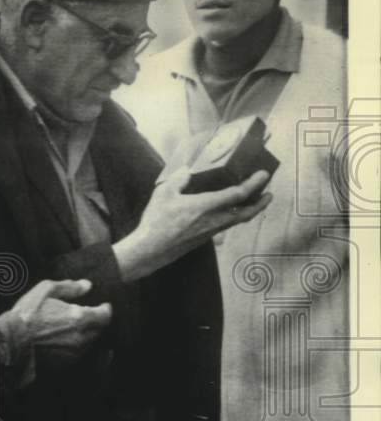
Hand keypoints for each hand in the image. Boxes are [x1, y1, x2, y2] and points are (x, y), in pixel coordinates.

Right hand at [0, 279, 111, 365]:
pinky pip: (77, 353)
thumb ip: (69, 287)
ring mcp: (74, 353)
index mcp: (80, 317)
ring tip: (73, 327)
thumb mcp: (45, 291)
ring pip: (89, 343)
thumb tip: (86, 285)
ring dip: (86, 334)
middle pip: (99, 330)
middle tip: (88, 315)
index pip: (105, 315)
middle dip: (96, 322)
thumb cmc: (26, 315)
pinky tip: (63, 340)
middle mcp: (81, 337)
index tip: (104, 306)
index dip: (105, 309)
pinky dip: (75, 346)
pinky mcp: (65, 364)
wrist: (11, 342)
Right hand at [114, 167, 272, 280]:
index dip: (254, 183)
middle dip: (260, 203)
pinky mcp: (204, 238)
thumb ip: (178, 179)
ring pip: (237, 220)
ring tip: (254, 202)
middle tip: (269, 194)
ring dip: (249, 210)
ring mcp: (211, 231)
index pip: (238, 194)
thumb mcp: (164, 193)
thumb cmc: (157, 222)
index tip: (263, 174)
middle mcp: (214, 220)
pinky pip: (226, 225)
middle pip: (246, 212)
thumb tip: (187, 170)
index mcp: (206, 206)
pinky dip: (234, 217)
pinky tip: (227, 213)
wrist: (151, 249)